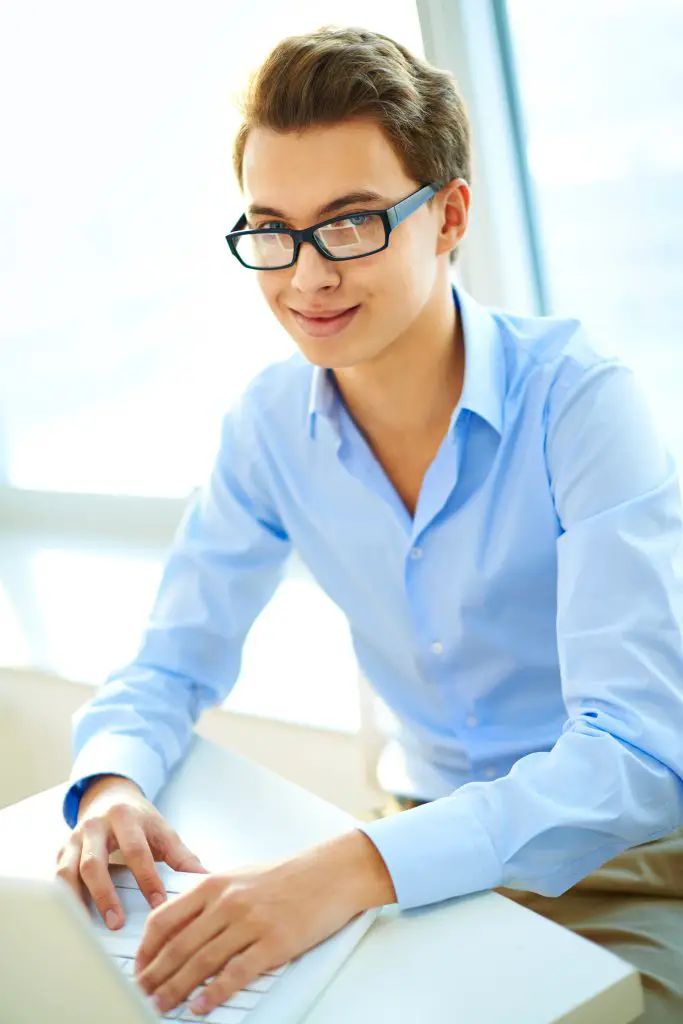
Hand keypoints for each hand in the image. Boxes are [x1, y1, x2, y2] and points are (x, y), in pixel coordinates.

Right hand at [55, 775, 208, 928]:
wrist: (110, 797)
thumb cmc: (139, 819)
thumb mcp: (162, 830)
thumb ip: (181, 856)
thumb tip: (204, 879)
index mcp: (125, 817)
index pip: (136, 851)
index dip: (147, 879)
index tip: (158, 904)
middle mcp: (95, 826)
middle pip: (94, 862)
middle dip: (105, 894)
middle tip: (117, 922)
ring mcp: (75, 839)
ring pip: (67, 871)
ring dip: (77, 901)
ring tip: (88, 927)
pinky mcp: (62, 851)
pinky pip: (56, 877)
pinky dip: (62, 898)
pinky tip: (73, 918)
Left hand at [134, 830, 393, 1016]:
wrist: (329, 874)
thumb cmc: (285, 876)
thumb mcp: (238, 877)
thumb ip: (207, 898)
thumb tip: (177, 924)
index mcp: (213, 884)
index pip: (164, 919)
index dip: (145, 949)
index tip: (138, 968)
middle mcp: (227, 902)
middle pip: (178, 946)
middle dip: (155, 976)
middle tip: (142, 994)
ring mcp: (250, 923)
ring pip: (201, 963)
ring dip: (177, 989)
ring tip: (162, 1006)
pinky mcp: (273, 943)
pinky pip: (235, 974)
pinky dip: (214, 994)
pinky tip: (201, 1006)